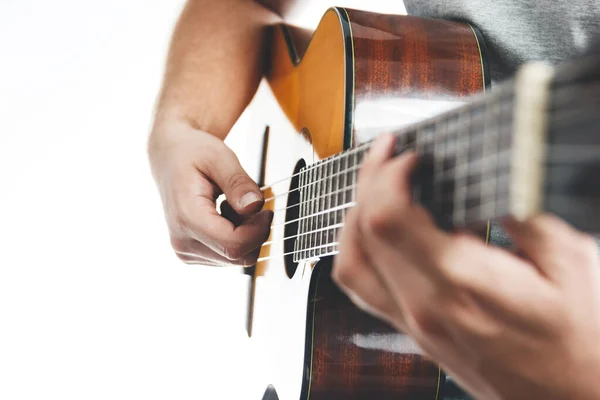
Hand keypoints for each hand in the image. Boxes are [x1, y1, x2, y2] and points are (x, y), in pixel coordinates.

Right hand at [148, 119, 271, 265]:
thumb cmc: (192, 153)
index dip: (259, 232)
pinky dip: (235, 237)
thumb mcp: (220, 158)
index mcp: (186, 217)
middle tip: (250, 202)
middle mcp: (182, 241)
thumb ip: (239, 183)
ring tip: (231, 205)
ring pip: (235, 258)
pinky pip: (227, 256)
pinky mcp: (191, 254)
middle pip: (237, 256)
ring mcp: (185, 251)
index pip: (233, 245)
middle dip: (254, 232)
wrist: (169, 156)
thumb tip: (254, 206)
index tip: (267, 211)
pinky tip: (225, 216)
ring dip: (244, 234)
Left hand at [333, 135, 599, 399]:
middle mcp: (426, 305)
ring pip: (352, 259)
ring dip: (356, 213)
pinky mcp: (412, 331)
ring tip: (376, 183)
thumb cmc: (580, 344)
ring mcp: (413, 322)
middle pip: (366, 230)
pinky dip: (355, 249)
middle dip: (372, 179)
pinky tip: (369, 230)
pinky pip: (361, 287)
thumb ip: (523, 214)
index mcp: (463, 283)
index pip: (389, 219)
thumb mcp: (570, 264)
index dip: (388, 176)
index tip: (409, 155)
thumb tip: (489, 178)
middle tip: (391, 154)